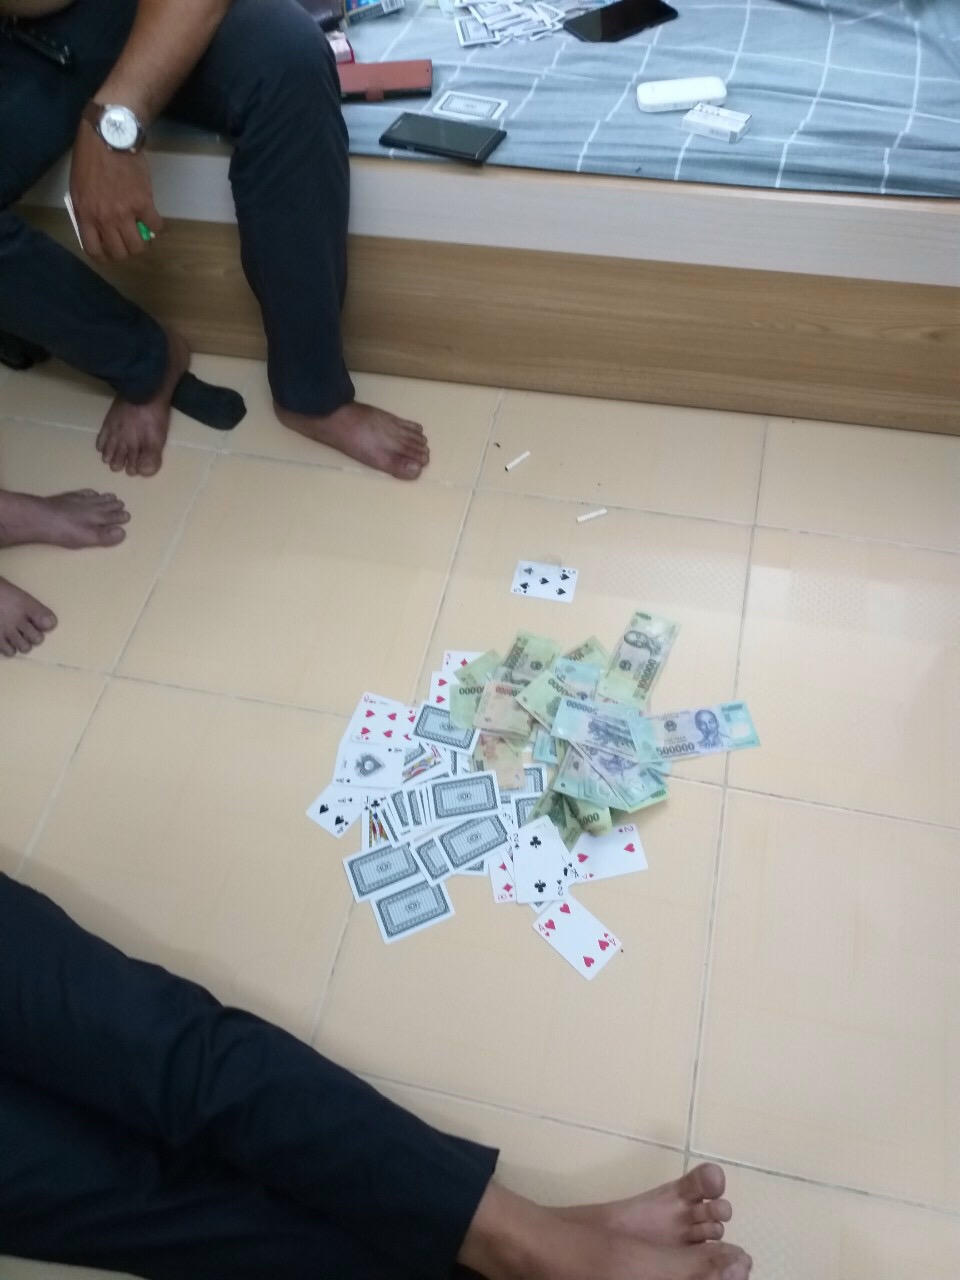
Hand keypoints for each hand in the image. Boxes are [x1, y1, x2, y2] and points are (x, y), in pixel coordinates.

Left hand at [69, 120, 163, 260]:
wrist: (109, 136)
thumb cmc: (90, 157)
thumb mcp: (78, 187)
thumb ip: (87, 209)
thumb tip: (97, 226)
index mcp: (86, 214)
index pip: (94, 250)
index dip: (104, 256)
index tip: (111, 252)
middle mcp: (105, 219)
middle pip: (119, 253)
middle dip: (126, 251)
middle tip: (130, 241)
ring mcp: (125, 213)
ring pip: (139, 246)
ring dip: (143, 243)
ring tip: (144, 233)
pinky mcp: (144, 203)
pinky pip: (156, 227)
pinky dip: (158, 227)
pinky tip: (156, 221)